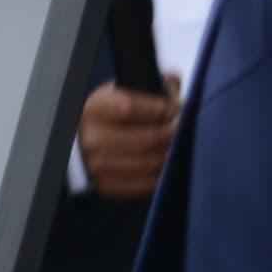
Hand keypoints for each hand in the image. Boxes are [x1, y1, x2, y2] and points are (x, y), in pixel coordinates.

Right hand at [78, 82, 178, 201]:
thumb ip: (153, 85)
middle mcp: (92, 138)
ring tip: (176, 145)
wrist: (89, 139)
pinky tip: (167, 163)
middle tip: (181, 128)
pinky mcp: (107, 185)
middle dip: (170, 133)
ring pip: (148, 163)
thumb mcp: (125, 91)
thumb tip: (174, 90)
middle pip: (145, 138)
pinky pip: (145, 184)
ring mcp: (98, 165)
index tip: (174, 108)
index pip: (130, 107)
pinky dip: (162, 175)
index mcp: (95, 108)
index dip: (159, 108)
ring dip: (169, 154)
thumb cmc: (113, 113)